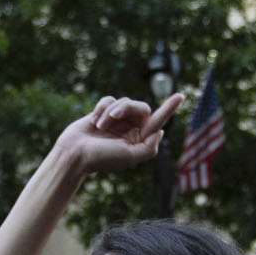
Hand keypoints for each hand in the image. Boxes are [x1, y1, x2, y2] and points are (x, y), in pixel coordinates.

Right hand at [52, 94, 183, 174]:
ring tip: (99, 125)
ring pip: (124, 102)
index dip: (169, 108)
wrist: (74, 154)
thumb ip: (149, 146)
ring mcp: (117, 121)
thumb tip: (161, 131)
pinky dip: (101, 109)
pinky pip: (109, 100)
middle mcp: (130, 130)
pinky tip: (93, 121)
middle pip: (140, 107)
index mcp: (139, 141)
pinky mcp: (103, 113)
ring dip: (111, 111)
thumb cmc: (102, 158)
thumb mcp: (131, 156)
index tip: (181, 96)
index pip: (157, 122)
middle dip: (127, 108)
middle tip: (114, 115)